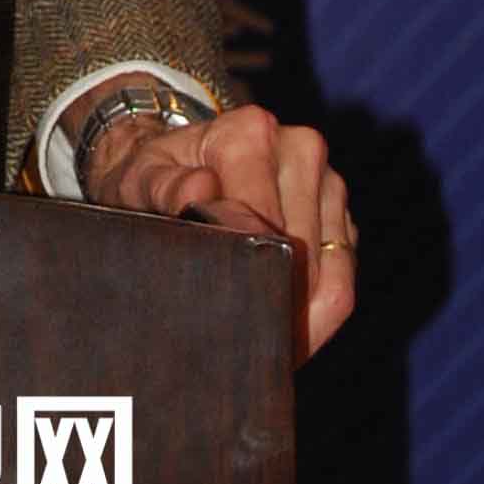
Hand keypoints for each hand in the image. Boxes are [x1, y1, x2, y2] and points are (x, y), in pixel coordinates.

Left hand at [73, 94, 354, 359]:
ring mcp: (328, 183)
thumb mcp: (140, 178)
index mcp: (251, 134)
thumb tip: (199, 190)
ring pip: (334, 275)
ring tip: (260, 348)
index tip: (230, 321)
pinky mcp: (341, 217)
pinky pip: (344, 278)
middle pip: (302, 253)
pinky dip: (317, 313)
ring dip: (301, 318)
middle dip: (274, 305)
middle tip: (240, 349)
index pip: (265, 223)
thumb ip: (160, 186)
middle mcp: (300, 148)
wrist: (182, 162)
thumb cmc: (156, 176)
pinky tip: (281, 332)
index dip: (250, 277)